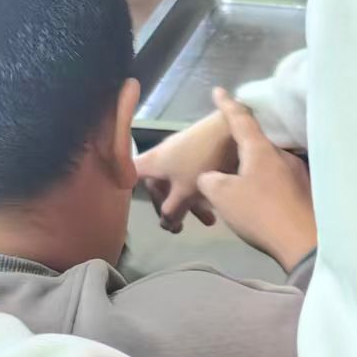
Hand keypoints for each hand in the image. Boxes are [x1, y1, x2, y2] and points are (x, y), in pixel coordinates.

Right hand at [136, 111, 235, 231]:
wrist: (232, 128)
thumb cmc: (203, 160)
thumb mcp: (186, 191)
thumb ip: (173, 210)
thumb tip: (165, 224)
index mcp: (152, 162)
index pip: (129, 174)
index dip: (123, 185)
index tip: (125, 200)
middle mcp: (163, 155)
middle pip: (158, 185)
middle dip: (169, 208)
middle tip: (178, 228)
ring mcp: (182, 152)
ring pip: (179, 182)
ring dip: (191, 204)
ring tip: (210, 222)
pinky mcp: (201, 151)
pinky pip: (193, 175)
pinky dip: (201, 191)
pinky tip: (217, 203)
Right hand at [196, 89, 316, 272]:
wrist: (305, 243)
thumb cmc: (261, 212)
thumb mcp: (222, 195)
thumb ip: (210, 180)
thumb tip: (212, 177)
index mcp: (262, 150)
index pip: (241, 119)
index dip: (227, 105)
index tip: (219, 91)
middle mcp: (284, 155)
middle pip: (257, 145)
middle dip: (241, 150)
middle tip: (226, 161)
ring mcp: (300, 174)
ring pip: (270, 166)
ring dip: (255, 172)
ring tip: (243, 189)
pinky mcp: (309, 193)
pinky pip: (282, 182)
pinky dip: (269, 187)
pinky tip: (264, 203)